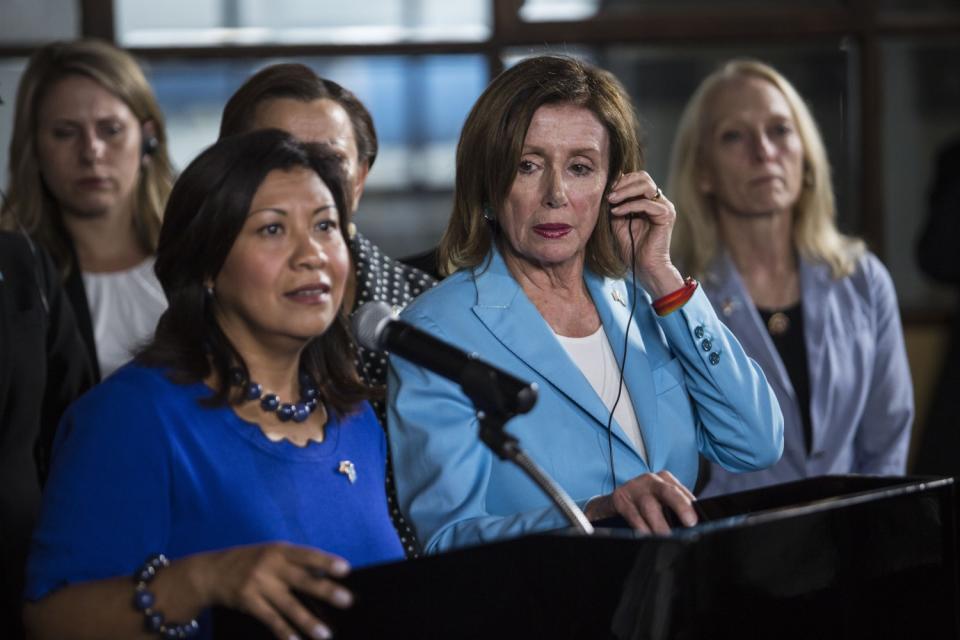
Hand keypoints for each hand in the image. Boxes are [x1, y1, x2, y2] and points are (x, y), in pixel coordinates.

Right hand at [196, 542, 352, 639]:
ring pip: (288, 605)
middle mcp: (270, 565)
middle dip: (326, 590)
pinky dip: (284, 631)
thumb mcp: (271, 553)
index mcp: (279, 550)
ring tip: (325, 634)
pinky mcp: (248, 602)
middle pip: (302, 580)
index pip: (307, 555)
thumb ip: (294, 563)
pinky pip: (270, 619)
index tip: (345, 569)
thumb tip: (324, 577)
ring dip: (308, 621)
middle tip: (347, 600)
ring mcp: (258, 584)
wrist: (210, 572)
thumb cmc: (250, 561)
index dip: (326, 562)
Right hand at [584, 470, 697, 534]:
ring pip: (650, 506)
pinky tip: (646, 535)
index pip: (682, 492)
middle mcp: (650, 480)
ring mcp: (634, 488)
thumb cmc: (643, 503)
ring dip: (659, 524)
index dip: (690, 506)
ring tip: (667, 537)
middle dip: (680, 506)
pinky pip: (632, 514)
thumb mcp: (660, 500)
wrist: (613, 501)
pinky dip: (641, 527)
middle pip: (668, 492)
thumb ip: (676, 509)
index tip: (696, 521)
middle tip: (689, 523)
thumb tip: (694, 527)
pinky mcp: (620, 498)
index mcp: (665, 479)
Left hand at [608, 171, 683, 297]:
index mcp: (649, 200)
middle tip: (608, 193)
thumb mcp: (618, 223)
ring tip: (610, 200)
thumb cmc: (632, 248)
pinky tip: (616, 212)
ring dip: (625, 191)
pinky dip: (629, 205)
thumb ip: (616, 206)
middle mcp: (659, 201)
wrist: (644, 267)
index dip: (621, 180)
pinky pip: (647, 203)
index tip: (605, 189)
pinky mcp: (666, 215)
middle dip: (623, 182)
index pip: (637, 179)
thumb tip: (606, 190)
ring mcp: (664, 206)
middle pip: (643, 177)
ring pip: (646, 185)